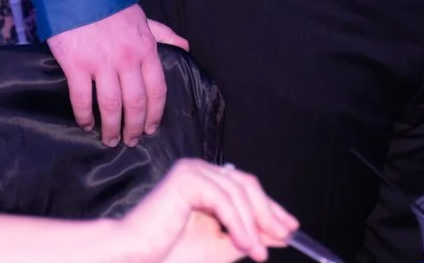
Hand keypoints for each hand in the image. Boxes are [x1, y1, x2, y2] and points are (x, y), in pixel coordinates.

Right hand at [49, 5, 188, 146]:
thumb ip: (164, 35)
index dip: (155, 114)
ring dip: (111, 127)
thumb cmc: (112, 7)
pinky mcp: (76, 65)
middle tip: (131, 142)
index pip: (158, 89)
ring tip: (110, 140)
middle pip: (136, 103)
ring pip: (111, 105)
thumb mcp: (144, 19)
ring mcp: (102, 63)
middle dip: (135, 127)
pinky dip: (85, 116)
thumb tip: (185, 48)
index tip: (152, 129)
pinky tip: (87, 124)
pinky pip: (82, 98)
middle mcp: (128, 59)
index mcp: (147, 49)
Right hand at [113, 159, 297, 262]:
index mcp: (206, 181)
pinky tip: (247, 244)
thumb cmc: (167, 254)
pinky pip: (223, 200)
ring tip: (261, 252)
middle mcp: (201, 170)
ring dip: (254, 225)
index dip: (271, 208)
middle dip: (269, 214)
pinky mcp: (187, 178)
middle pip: (247, 186)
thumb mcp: (219, 247)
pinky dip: (239, 224)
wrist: (132, 257)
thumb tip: (279, 234)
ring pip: (238, 194)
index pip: (247, 189)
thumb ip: (248, 237)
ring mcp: (193, 171)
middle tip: (286, 235)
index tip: (291, 228)